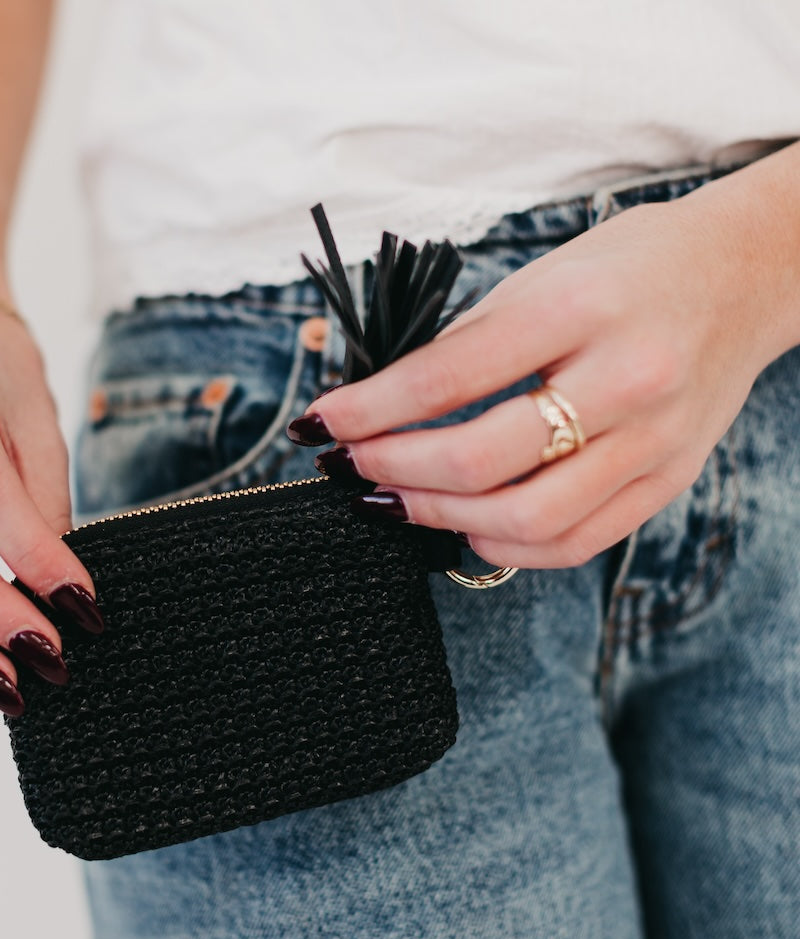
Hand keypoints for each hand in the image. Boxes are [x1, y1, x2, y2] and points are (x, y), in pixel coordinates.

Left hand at [289, 194, 795, 568]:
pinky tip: (464, 525)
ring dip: (438, 518)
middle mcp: (624, 380)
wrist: (744, 275)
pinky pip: (573, 543)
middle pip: (480, 460)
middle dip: (392, 471)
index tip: (320, 424)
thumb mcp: (540, 278)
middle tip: (348, 467)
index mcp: (579, 310)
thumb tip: (380, 405)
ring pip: (526, 519)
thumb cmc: (630, 267)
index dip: (367, 410)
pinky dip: (505, 546)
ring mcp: (652, 442)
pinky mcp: (665, 481)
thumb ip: (465, 346)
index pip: (446, 378)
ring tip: (393, 502)